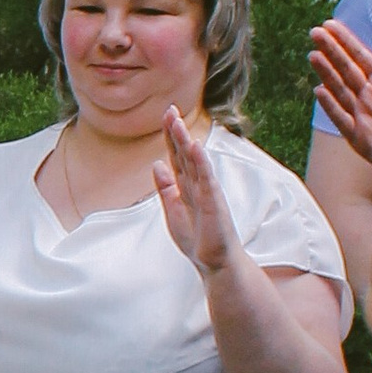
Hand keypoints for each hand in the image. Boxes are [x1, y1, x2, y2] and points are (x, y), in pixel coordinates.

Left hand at [153, 108, 234, 275]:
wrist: (215, 263)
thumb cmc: (198, 240)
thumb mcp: (172, 211)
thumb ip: (165, 187)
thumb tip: (156, 164)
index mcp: (186, 186)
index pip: (177, 156)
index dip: (170, 137)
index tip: (166, 115)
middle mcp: (197, 185)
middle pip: (185, 153)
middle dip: (177, 132)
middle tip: (170, 109)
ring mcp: (207, 191)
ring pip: (195, 161)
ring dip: (186, 141)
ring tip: (178, 122)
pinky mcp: (214, 202)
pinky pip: (207, 178)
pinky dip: (201, 162)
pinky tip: (196, 146)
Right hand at [308, 17, 371, 164]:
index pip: (360, 57)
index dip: (345, 41)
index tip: (329, 25)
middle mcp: (369, 97)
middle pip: (346, 69)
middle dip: (330, 51)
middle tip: (314, 32)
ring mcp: (362, 116)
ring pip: (339, 90)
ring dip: (326, 72)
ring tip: (313, 54)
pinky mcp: (359, 137)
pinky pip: (342, 119)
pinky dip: (331, 106)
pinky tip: (320, 91)